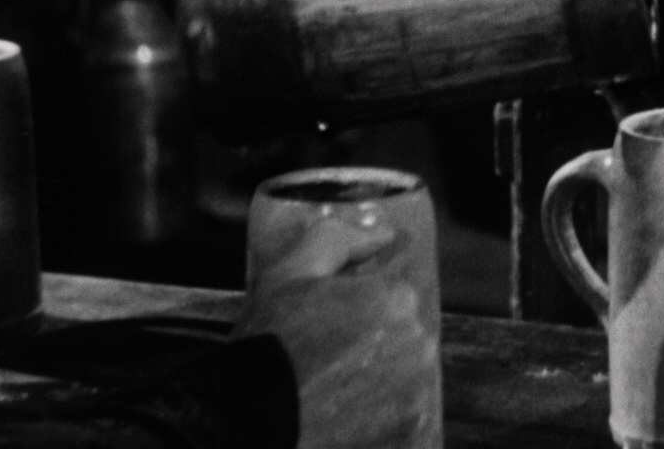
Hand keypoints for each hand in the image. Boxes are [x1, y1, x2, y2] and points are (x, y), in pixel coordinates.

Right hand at [237, 217, 437, 447]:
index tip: (325, 328)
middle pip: (402, 335)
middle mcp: (418, 344)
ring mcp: (417, 391)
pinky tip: (343, 412)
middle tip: (323, 359)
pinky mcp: (409, 429)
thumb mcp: (290, 273)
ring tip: (330, 388)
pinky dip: (380, 412)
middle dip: (370, 344)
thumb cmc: (267, 344)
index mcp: (396, 300)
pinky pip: (403, 412)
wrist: (245, 422)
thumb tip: (383, 234)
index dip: (355, 311)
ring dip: (377, 378)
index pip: (391, 297)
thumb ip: (340, 240)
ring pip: (404, 373)